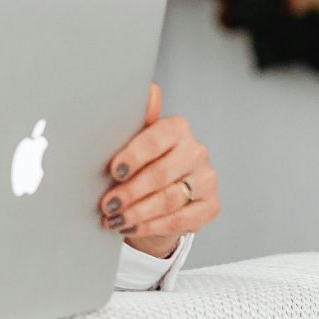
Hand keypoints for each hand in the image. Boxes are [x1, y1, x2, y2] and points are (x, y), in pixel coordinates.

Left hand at [100, 84, 220, 258]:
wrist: (157, 191)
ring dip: (137, 213)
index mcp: (177, 128)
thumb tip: (150, 91)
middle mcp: (196, 151)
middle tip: (108, 204)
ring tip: (114, 219)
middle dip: (130, 192)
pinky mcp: (210, 205)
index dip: (133, 157)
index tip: (115, 171)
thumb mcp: (131, 139)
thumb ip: (135, 119)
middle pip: (160, 175)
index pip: (155, 140)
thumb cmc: (140, 162)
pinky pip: (181, 220)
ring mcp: (206, 179)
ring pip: (169, 200)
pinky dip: (152, 226)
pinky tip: (131, 227)